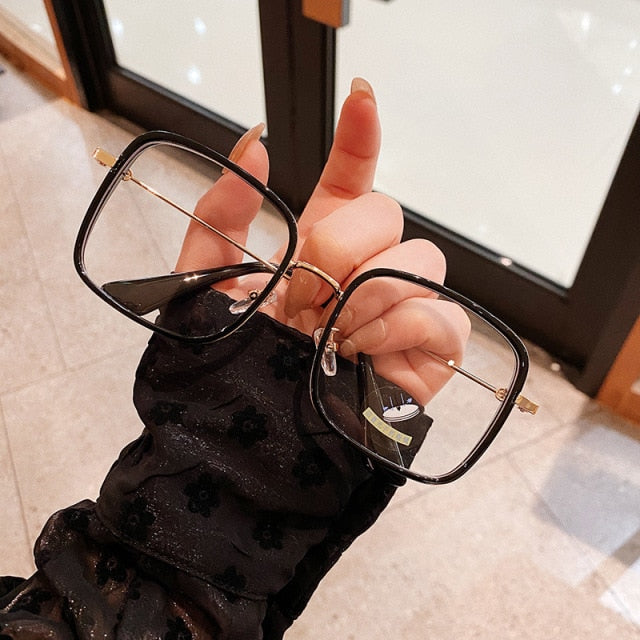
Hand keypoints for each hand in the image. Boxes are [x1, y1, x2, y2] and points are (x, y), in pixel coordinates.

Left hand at [175, 78, 469, 403]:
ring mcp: (402, 305)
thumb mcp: (205, 284)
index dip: (360, 135)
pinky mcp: (431, 350)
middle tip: (305, 301)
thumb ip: (222, 213)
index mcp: (318, 245)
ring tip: (331, 337)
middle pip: (388, 213)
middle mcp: (366, 267)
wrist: (252, 441)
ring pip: (422, 260)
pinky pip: (444, 315)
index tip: (361, 96)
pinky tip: (364, 353)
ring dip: (367, 297)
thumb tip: (257, 141)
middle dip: (340, 250)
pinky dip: (401, 329)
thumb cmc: (228, 364)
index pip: (352, 178)